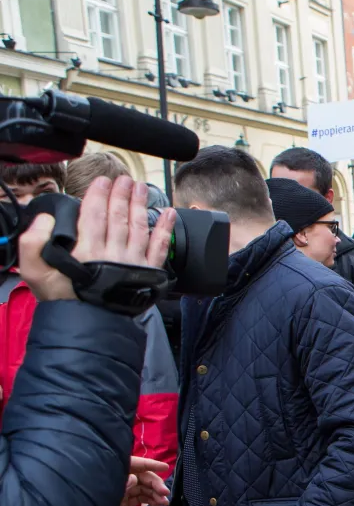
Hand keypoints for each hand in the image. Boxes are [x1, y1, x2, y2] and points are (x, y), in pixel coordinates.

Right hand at [22, 176, 176, 302]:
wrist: (89, 326)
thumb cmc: (63, 298)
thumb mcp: (34, 272)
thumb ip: (33, 243)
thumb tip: (46, 220)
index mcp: (87, 251)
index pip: (93, 215)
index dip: (98, 196)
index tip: (102, 181)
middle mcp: (113, 254)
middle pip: (118, 217)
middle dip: (121, 195)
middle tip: (124, 179)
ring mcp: (133, 262)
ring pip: (139, 227)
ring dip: (140, 205)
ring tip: (141, 187)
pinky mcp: (148, 272)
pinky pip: (160, 247)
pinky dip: (166, 229)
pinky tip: (169, 213)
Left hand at [115, 456, 170, 505]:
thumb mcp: (104, 496)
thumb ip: (119, 486)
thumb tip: (134, 479)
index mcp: (112, 473)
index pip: (134, 463)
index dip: (150, 464)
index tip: (165, 467)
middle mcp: (118, 480)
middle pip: (141, 476)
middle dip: (155, 483)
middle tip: (165, 493)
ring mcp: (121, 491)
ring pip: (143, 488)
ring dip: (155, 494)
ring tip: (165, 502)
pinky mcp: (124, 503)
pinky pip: (140, 498)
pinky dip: (151, 500)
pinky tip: (159, 504)